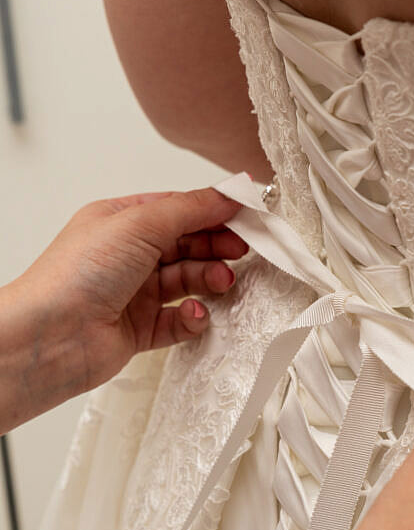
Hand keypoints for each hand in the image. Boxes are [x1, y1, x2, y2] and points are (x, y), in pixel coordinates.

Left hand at [7, 187, 245, 397]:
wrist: (51, 336)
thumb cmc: (79, 273)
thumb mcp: (139, 223)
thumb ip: (190, 208)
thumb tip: (229, 193)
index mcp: (120, 221)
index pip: (177, 210)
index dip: (213, 212)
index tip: (246, 216)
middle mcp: (127, 256)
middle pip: (187, 245)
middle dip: (216, 246)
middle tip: (241, 250)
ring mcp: (134, 293)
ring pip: (187, 282)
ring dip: (209, 280)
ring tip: (221, 282)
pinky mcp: (141, 329)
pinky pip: (181, 320)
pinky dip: (194, 317)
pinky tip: (195, 313)